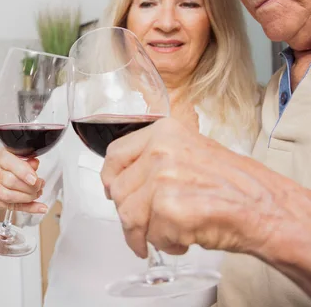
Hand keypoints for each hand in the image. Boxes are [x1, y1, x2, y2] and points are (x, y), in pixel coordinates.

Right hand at [0, 148, 47, 213]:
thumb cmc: (12, 169)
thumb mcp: (22, 162)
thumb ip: (28, 163)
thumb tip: (34, 164)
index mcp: (1, 155)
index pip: (7, 161)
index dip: (22, 171)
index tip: (34, 180)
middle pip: (9, 180)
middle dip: (29, 187)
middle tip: (39, 187)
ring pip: (6, 195)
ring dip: (26, 198)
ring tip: (36, 195)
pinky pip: (7, 205)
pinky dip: (25, 207)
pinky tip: (35, 206)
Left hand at [101, 117, 284, 259]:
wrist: (266, 207)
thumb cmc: (236, 185)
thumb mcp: (190, 153)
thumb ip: (156, 160)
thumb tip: (124, 179)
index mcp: (163, 133)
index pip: (115, 154)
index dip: (110, 177)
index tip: (112, 190)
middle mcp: (160, 151)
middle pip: (119, 190)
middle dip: (128, 215)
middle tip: (142, 227)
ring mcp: (163, 179)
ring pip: (129, 216)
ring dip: (143, 235)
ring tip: (163, 239)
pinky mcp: (169, 209)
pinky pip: (152, 236)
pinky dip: (167, 245)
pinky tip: (185, 240)